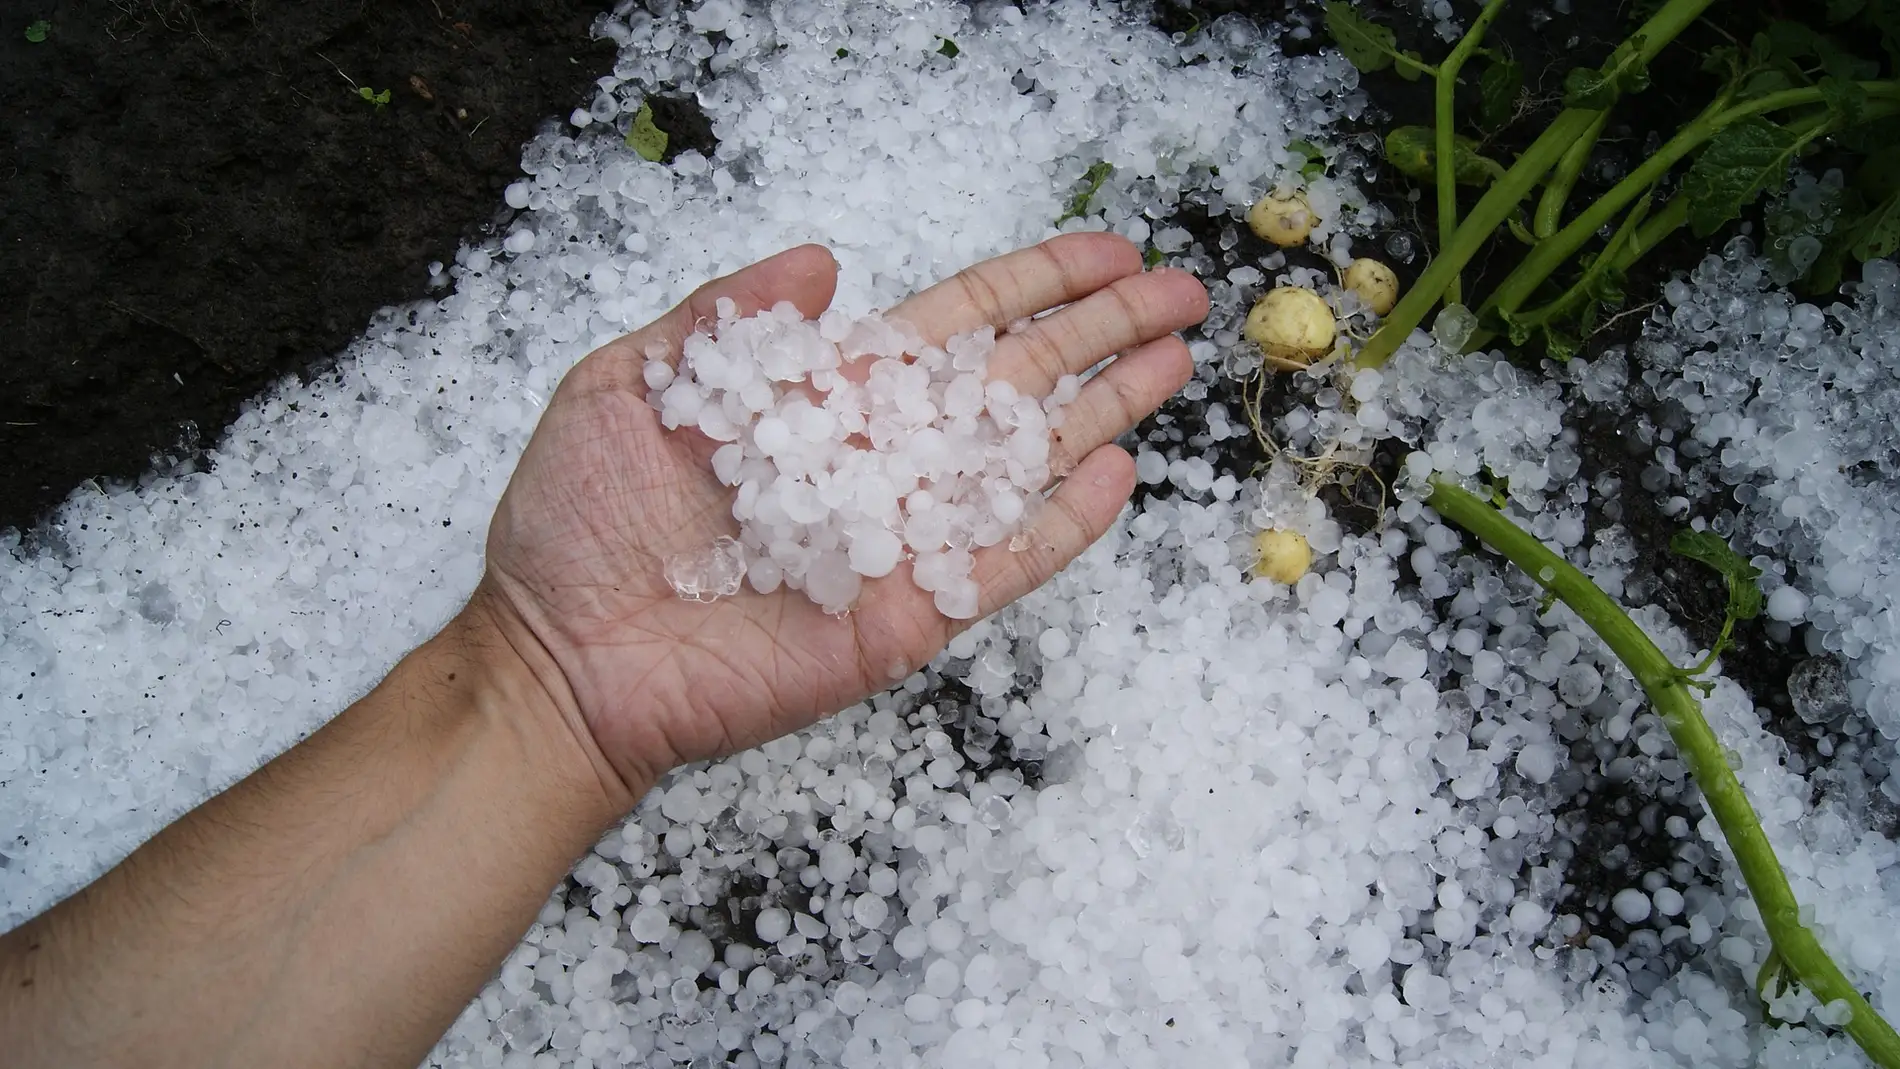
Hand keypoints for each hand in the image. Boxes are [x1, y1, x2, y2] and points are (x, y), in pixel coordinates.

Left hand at [474, 234, 1207, 804]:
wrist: (559, 656)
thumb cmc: (578, 523)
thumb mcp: (631, 384)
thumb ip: (728, 317)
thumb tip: (825, 254)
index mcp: (828, 395)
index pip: (958, 325)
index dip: (1035, 284)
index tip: (1107, 251)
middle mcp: (881, 459)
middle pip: (1017, 380)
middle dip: (1101, 332)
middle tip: (1184, 290)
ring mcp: (902, 539)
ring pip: (1026, 462)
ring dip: (1105, 410)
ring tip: (1177, 362)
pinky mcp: (906, 615)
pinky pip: (1001, 565)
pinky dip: (1061, 525)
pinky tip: (1117, 475)